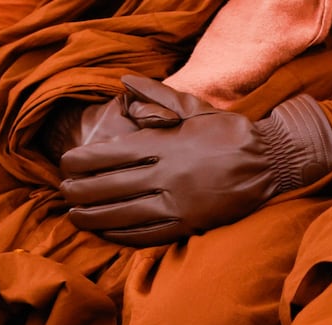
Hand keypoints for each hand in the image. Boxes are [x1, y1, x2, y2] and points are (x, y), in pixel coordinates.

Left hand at [59, 74, 331, 246]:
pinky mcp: (189, 225)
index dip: (84, 162)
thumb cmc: (227, 132)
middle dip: (82, 191)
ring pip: (125, 214)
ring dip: (94, 217)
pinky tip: (105, 233)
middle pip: (112, 187)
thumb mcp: (193, 107)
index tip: (65, 165)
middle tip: (63, 193)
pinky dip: (122, 235)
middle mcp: (168, 175)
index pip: (112, 155)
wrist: (268, 162)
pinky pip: (148, 234)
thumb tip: (125, 82)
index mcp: (166, 144)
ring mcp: (178, 203)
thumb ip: (157, 96)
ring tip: (75, 216)